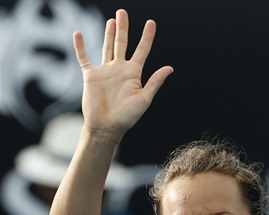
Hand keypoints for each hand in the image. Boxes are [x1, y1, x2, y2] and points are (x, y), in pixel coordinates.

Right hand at [73, 9, 173, 139]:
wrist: (106, 127)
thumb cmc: (127, 117)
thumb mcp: (144, 99)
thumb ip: (155, 82)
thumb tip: (170, 68)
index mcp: (134, 74)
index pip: (142, 50)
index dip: (147, 37)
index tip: (151, 23)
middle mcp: (120, 70)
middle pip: (122, 44)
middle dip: (123, 28)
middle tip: (123, 12)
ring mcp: (105, 72)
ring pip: (107, 48)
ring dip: (109, 34)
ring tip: (112, 20)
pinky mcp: (90, 76)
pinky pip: (84, 58)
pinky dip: (80, 47)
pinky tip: (78, 34)